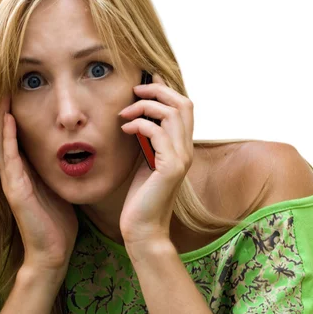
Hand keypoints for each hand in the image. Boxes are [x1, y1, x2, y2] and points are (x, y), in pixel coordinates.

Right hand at [0, 96, 78, 272]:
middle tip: (6, 81)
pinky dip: (7, 138)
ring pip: (1, 141)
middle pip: (4, 133)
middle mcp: (14, 173)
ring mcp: (11, 181)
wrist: (53, 253)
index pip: (17, 135)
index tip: (22, 87)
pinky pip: (8, 159)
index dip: (16, 112)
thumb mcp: (61, 187)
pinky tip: (9, 119)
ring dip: (1, 116)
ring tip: (2, 91)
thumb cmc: (59, 222)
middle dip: (4, 108)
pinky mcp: (15, 191)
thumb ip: (62, 168)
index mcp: (25, 171)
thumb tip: (78, 149)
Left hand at [118, 73, 193, 248]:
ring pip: (172, 114)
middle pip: (183, 104)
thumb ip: (147, 141)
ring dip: (145, 106)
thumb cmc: (140, 198)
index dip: (166, 90)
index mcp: (182, 147)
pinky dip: (140, 125)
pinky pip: (158, 133)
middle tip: (135, 90)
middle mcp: (186, 150)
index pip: (184, 107)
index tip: (143, 84)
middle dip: (158, 91)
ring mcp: (181, 159)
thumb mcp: (144, 162)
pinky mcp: (170, 168)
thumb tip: (139, 118)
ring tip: (125, 112)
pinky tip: (125, 129)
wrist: (143, 229)